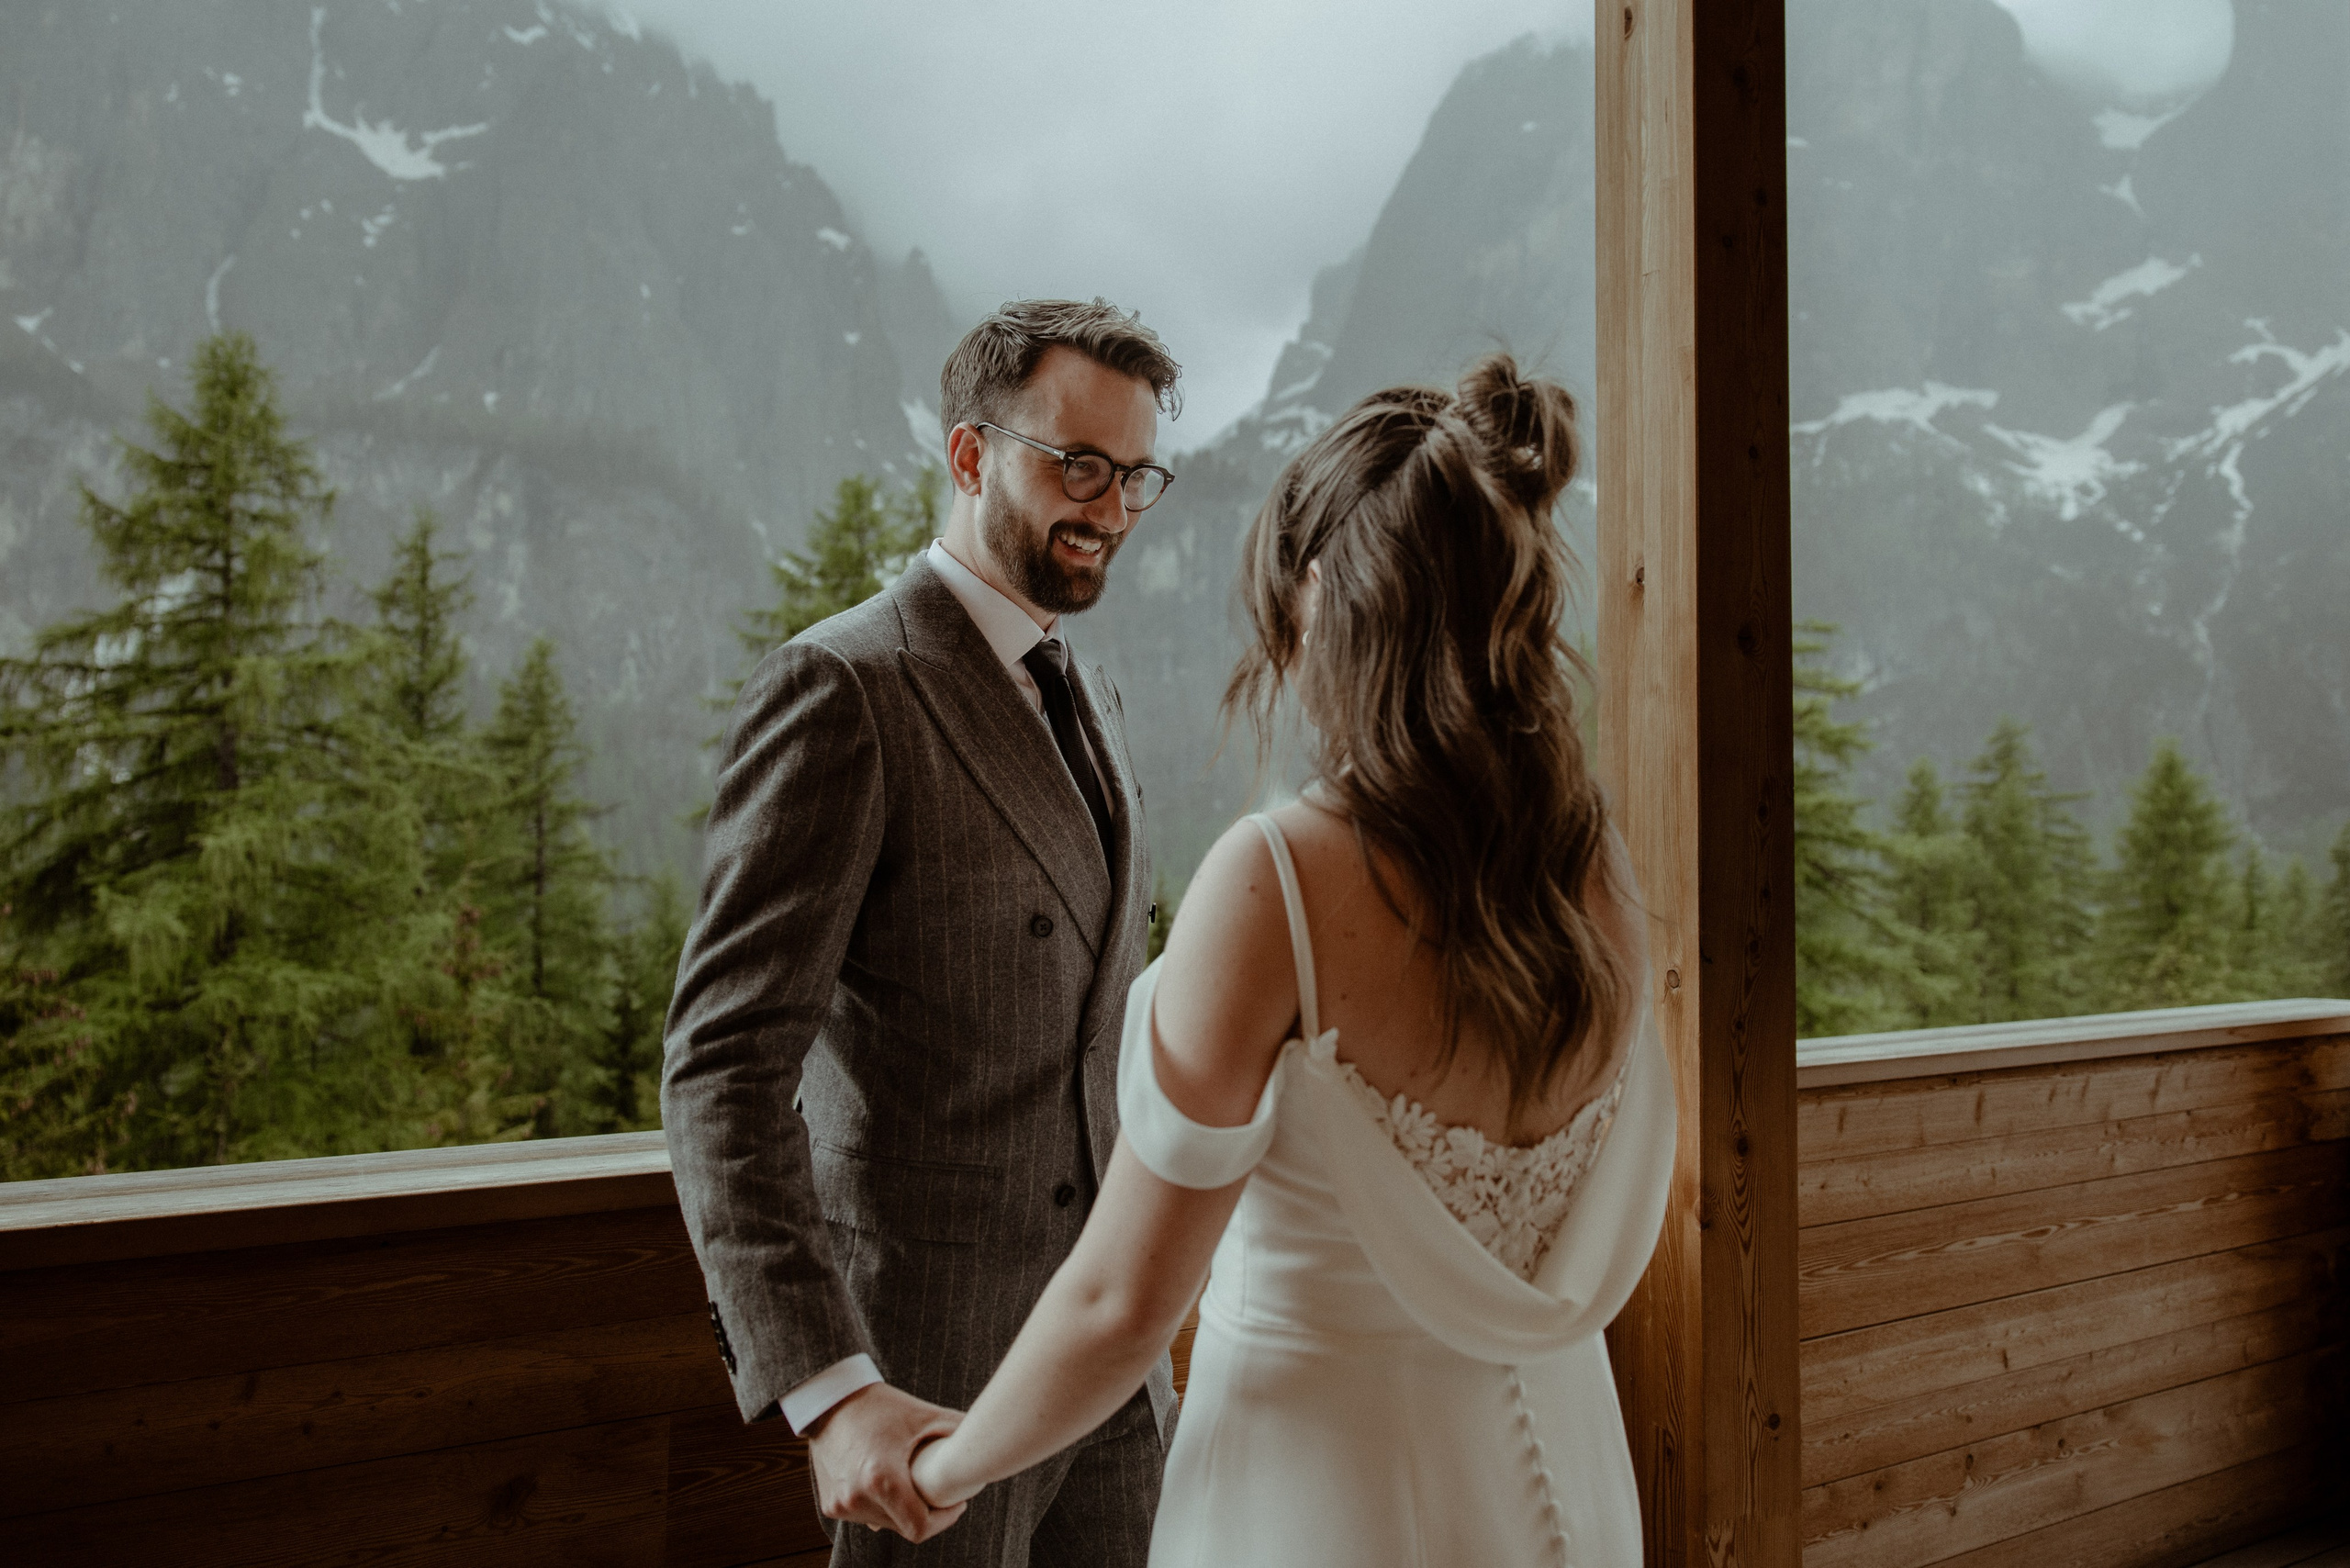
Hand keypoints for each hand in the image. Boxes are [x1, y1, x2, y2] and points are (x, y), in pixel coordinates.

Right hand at [807, 1382, 967, 1541]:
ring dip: (900, 1510)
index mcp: (882, 1479)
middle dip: (924, 1512)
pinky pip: (865, 1516)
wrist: (828, 1401)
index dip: (945, 1520)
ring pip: (884, 1524)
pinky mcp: (830, 1505)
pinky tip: (884, 1482)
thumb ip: (958, 1431)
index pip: (921, 1527)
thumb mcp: (923, 1415)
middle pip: (904, 1526)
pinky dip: (879, 1505)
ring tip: (908, 1482)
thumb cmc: (878, 1406)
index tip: (956, 1504)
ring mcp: (841, 1505)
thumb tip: (993, 1440)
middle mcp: (858, 1498)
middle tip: (935, 1488)